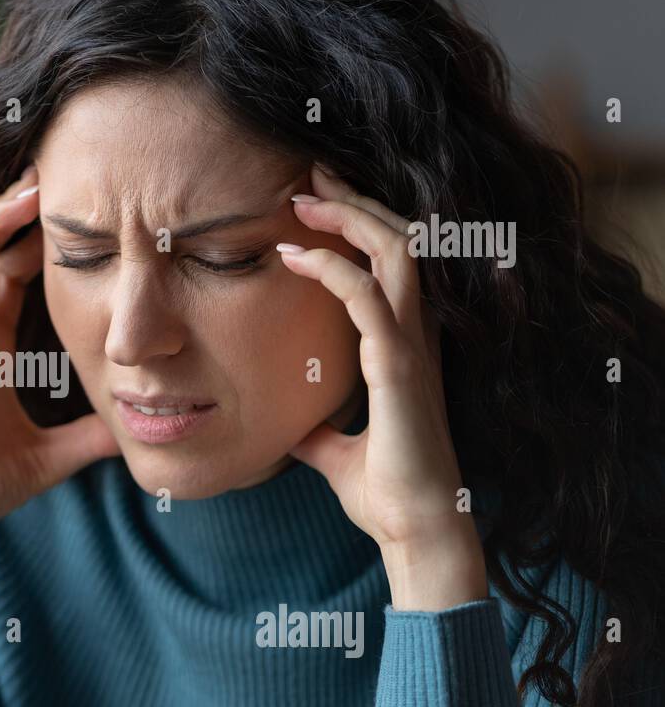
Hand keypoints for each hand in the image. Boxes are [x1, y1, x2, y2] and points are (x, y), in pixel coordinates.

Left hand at [277, 164, 487, 610]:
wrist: (415, 532)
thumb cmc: (385, 493)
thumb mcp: (333, 449)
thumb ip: (317, 427)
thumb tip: (290, 426)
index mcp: (403, 346)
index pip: (388, 265)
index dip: (356, 226)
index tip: (309, 205)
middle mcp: (415, 336)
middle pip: (398, 241)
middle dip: (353, 201)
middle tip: (307, 175)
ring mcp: (412, 348)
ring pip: (395, 253)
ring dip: (348, 218)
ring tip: (300, 198)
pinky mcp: (400, 369)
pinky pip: (369, 299)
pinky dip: (332, 270)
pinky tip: (292, 256)